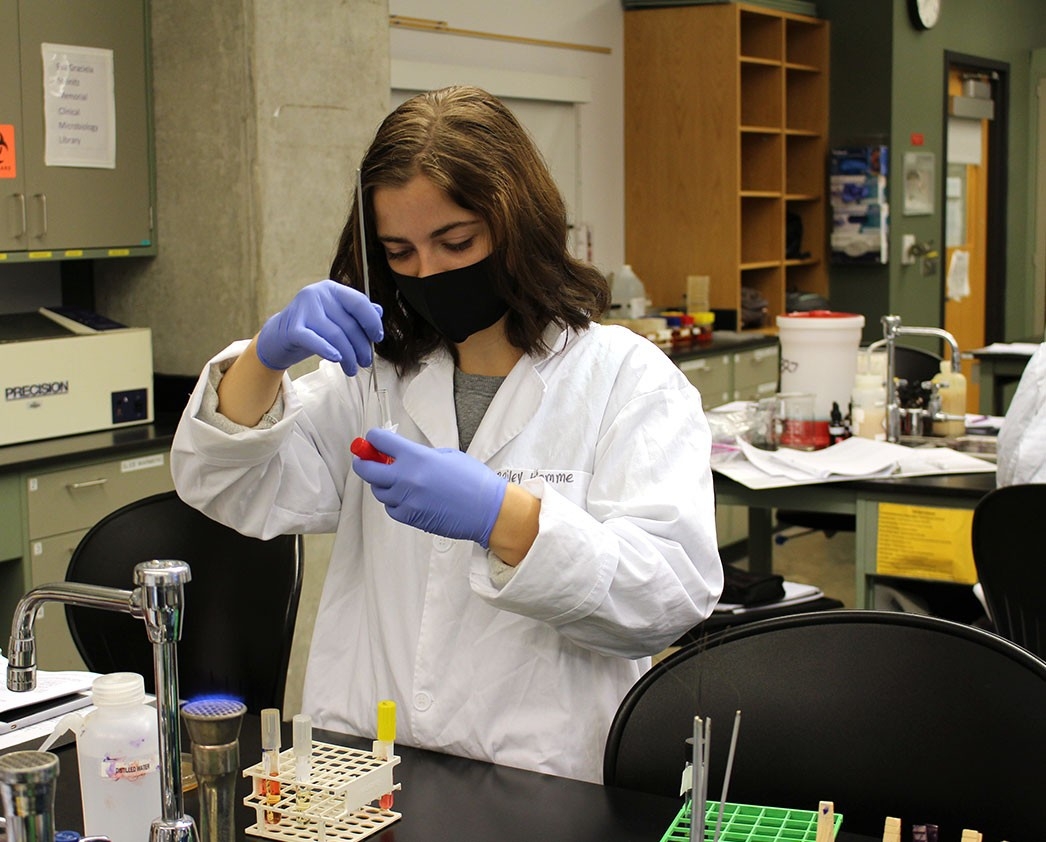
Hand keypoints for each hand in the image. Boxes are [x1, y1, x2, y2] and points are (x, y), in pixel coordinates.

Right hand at [255, 280, 382, 374]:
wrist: (279, 337)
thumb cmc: (313, 327)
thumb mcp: (336, 317)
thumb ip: (356, 313)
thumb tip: (379, 311)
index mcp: (331, 289)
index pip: (358, 302)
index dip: (372, 321)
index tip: (378, 338)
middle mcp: (316, 294)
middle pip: (348, 324)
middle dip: (360, 347)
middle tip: (365, 362)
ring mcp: (302, 309)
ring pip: (335, 335)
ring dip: (348, 356)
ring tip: (352, 368)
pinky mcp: (292, 328)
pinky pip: (314, 340)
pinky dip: (327, 350)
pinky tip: (336, 359)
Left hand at [352, 428, 507, 546]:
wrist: (487, 509)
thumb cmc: (472, 480)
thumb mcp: (446, 456)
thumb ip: (419, 454)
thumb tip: (398, 455)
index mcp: (416, 457)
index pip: (379, 441)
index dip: (373, 439)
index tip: (372, 440)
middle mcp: (406, 478)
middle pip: (367, 469)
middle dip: (363, 462)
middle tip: (364, 459)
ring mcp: (406, 500)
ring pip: (378, 491)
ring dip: (382, 483)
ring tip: (394, 480)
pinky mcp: (410, 517)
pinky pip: (390, 508)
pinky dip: (394, 501)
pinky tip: (406, 497)